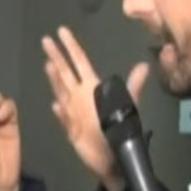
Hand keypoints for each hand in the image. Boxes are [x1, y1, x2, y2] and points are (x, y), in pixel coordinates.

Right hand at [41, 26, 149, 190]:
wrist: (115, 159)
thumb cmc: (122, 130)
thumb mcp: (130, 106)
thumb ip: (134, 86)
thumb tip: (144, 65)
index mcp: (92, 87)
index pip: (79, 62)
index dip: (71, 46)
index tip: (61, 32)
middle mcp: (80, 96)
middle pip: (65, 72)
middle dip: (56, 56)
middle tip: (46, 40)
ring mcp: (73, 112)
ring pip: (61, 90)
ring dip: (55, 79)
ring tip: (49, 64)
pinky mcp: (70, 129)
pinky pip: (64, 118)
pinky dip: (61, 112)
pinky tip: (56, 104)